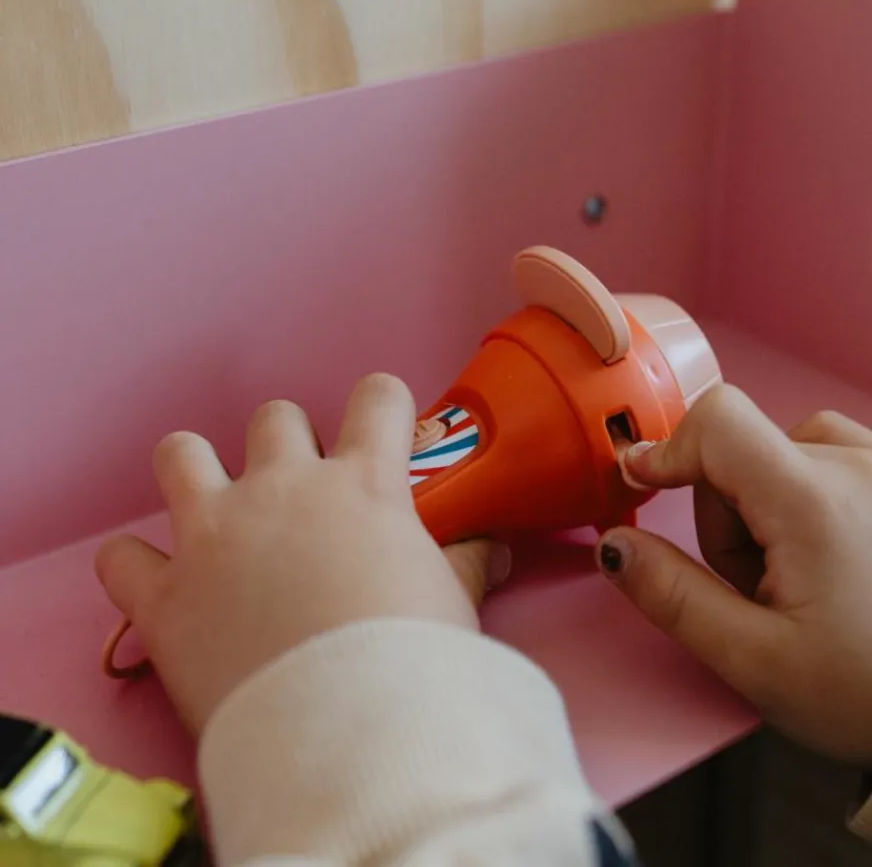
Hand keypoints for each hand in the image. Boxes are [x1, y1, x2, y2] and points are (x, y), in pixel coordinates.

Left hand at [96, 374, 509, 733]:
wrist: (350, 731)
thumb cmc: (415, 658)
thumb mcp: (452, 602)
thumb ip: (466, 562)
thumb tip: (493, 548)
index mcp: (363, 483)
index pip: (377, 397)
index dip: (383, 405)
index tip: (383, 430)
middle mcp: (283, 488)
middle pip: (275, 418)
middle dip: (288, 444)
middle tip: (302, 495)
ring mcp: (214, 532)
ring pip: (180, 453)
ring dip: (194, 472)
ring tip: (214, 509)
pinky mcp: (164, 594)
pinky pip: (121, 555)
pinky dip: (136, 566)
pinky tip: (158, 584)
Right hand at [599, 385, 871, 769]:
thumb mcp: (754, 660)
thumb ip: (671, 594)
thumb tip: (614, 545)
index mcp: (815, 501)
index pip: (718, 420)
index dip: (669, 448)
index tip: (645, 484)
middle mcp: (859, 464)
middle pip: (744, 451)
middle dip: (726, 514)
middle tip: (756, 588)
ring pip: (784, 452)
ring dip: (766, 504)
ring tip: (795, 576)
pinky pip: (830, 457)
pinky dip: (806, 495)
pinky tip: (825, 554)